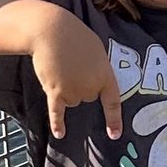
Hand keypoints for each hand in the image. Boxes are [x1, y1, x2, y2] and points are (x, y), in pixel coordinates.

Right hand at [29, 17, 121, 139]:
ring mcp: (73, 90)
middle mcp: (91, 87)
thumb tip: (94, 82)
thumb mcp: (96, 49)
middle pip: (86, 97)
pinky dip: (57, 124)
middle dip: (80, 84)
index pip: (112, 101)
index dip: (114, 120)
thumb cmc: (75, 35)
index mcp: (105, 74)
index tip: (115, 135)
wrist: (52, 31)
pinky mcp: (55, 92)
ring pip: (70, 100)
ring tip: (60, 66)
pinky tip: (59, 134)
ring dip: (65, 88)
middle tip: (72, 63)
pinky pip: (57, 113)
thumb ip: (98, 68)